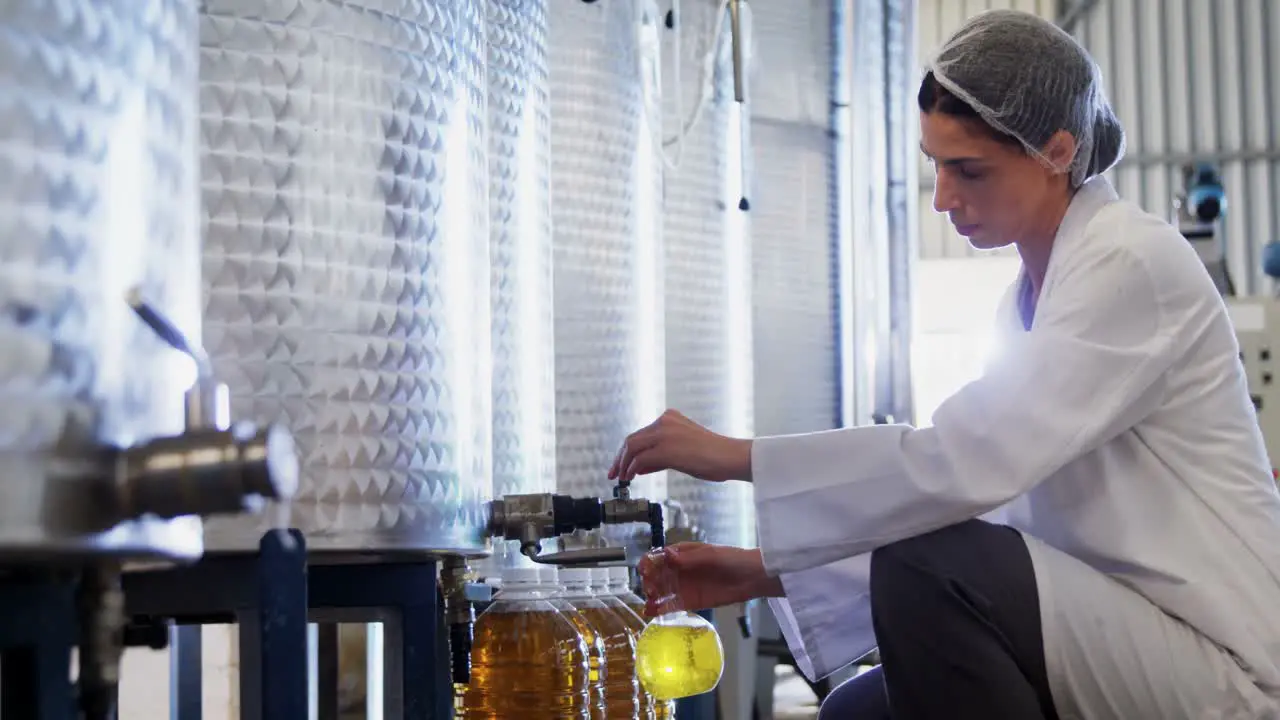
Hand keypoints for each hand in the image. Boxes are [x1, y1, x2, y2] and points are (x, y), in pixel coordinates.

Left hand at [608, 409, 752, 484]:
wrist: (730, 456)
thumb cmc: (713, 457)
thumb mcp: (682, 451)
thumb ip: (659, 456)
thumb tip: (638, 466)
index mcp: (670, 418)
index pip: (641, 434)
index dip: (627, 451)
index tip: (621, 465)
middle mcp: (664, 421)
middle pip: (632, 439)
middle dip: (620, 458)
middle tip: (614, 473)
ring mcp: (664, 434)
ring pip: (632, 447)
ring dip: (623, 464)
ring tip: (621, 477)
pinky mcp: (666, 449)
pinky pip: (640, 459)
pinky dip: (632, 469)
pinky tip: (631, 477)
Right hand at [637, 542, 783, 616]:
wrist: (752, 577)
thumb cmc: (731, 560)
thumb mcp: (710, 556)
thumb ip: (688, 558)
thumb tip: (666, 555)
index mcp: (681, 553)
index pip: (658, 556)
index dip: (649, 562)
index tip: (645, 570)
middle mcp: (679, 569)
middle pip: (656, 575)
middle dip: (649, 581)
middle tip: (651, 589)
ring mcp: (683, 586)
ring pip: (661, 591)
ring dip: (652, 596)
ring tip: (650, 603)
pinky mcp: (690, 601)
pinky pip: (672, 605)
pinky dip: (660, 608)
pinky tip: (651, 612)